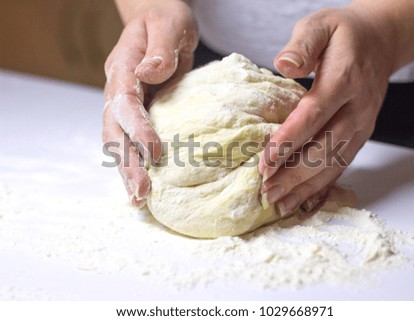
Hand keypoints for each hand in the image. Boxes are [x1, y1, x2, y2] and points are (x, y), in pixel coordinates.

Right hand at [102, 0, 197, 206]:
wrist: (160, 21)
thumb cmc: (166, 20)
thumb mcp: (169, 25)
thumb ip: (160, 48)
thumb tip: (148, 72)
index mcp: (123, 67)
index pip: (124, 102)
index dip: (137, 128)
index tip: (154, 152)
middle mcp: (118, 88)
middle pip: (114, 130)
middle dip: (126, 163)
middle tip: (142, 193)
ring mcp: (125, 102)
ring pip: (118, 140)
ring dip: (127, 170)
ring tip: (139, 200)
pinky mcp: (138, 111)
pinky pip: (130, 139)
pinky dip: (135, 162)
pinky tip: (144, 184)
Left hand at [259, 7, 395, 215]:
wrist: (379, 43)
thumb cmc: (343, 35)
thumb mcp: (320, 25)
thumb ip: (303, 44)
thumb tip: (283, 64)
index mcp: (344, 79)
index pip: (313, 116)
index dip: (288, 141)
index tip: (264, 163)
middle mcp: (357, 108)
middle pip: (324, 148)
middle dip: (293, 174)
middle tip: (266, 191)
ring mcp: (362, 126)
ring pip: (334, 163)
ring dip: (305, 186)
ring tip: (279, 203)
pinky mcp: (360, 136)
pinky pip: (342, 166)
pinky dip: (322, 186)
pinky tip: (304, 201)